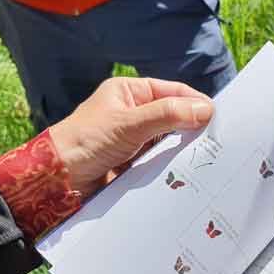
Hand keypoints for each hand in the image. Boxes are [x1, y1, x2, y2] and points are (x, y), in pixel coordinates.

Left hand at [49, 78, 213, 196]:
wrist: (57, 181)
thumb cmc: (84, 141)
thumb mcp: (128, 124)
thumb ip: (167, 115)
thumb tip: (205, 110)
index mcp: (130, 93)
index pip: (172, 92)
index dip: (194, 102)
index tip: (216, 116)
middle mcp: (134, 114)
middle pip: (174, 117)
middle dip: (192, 127)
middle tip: (216, 139)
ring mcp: (135, 140)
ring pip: (170, 142)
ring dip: (183, 150)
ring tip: (206, 157)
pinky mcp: (135, 164)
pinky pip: (161, 163)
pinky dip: (173, 167)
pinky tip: (186, 172)